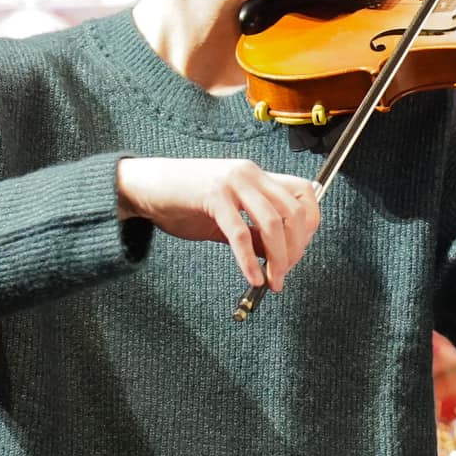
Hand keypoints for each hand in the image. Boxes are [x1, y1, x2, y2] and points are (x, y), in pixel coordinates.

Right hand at [115, 157, 321, 290]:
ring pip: (271, 223)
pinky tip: (252, 277)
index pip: (305, 193)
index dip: (309, 225)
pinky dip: (249, 260)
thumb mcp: (228, 215)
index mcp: (257, 175)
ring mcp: (232, 182)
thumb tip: (279, 256)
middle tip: (284, 274)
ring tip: (272, 281)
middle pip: (293, 212)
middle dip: (295, 249)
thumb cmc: (186, 201)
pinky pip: (240, 233)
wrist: (146, 186)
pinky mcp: (212, 195)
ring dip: (278, 258)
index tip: (298, 251)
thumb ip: (254, 230)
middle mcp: (250, 174)